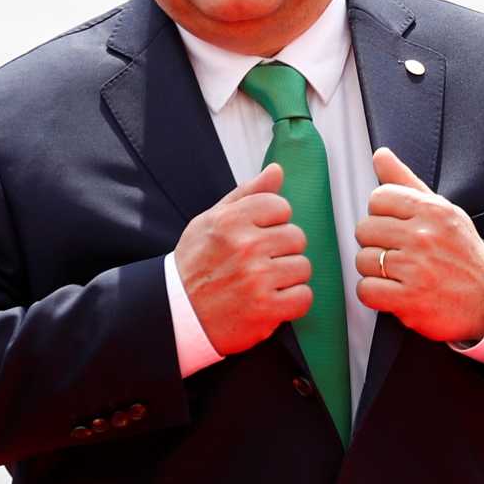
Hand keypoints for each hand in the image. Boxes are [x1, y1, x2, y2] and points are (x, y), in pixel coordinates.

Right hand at [174, 163, 312, 355]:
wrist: (179, 312)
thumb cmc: (196, 264)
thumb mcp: (211, 220)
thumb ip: (246, 194)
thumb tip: (276, 171)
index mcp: (230, 221)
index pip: (280, 206)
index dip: (272, 221)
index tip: (258, 234)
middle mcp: (245, 246)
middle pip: (297, 236)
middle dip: (282, 249)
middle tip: (260, 261)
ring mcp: (257, 279)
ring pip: (303, 267)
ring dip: (288, 276)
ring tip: (265, 281)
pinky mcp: (267, 309)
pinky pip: (304, 296)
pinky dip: (292, 301)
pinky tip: (272, 299)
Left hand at [353, 147, 483, 343]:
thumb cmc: (462, 254)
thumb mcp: (443, 212)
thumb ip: (406, 182)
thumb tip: (381, 154)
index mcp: (432, 211)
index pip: (378, 198)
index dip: (381, 214)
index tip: (396, 227)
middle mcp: (424, 237)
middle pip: (364, 229)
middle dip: (376, 243)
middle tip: (397, 253)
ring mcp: (416, 269)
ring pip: (362, 260)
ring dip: (375, 271)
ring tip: (399, 274)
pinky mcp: (409, 299)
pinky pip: (366, 289)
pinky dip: (375, 294)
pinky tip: (394, 292)